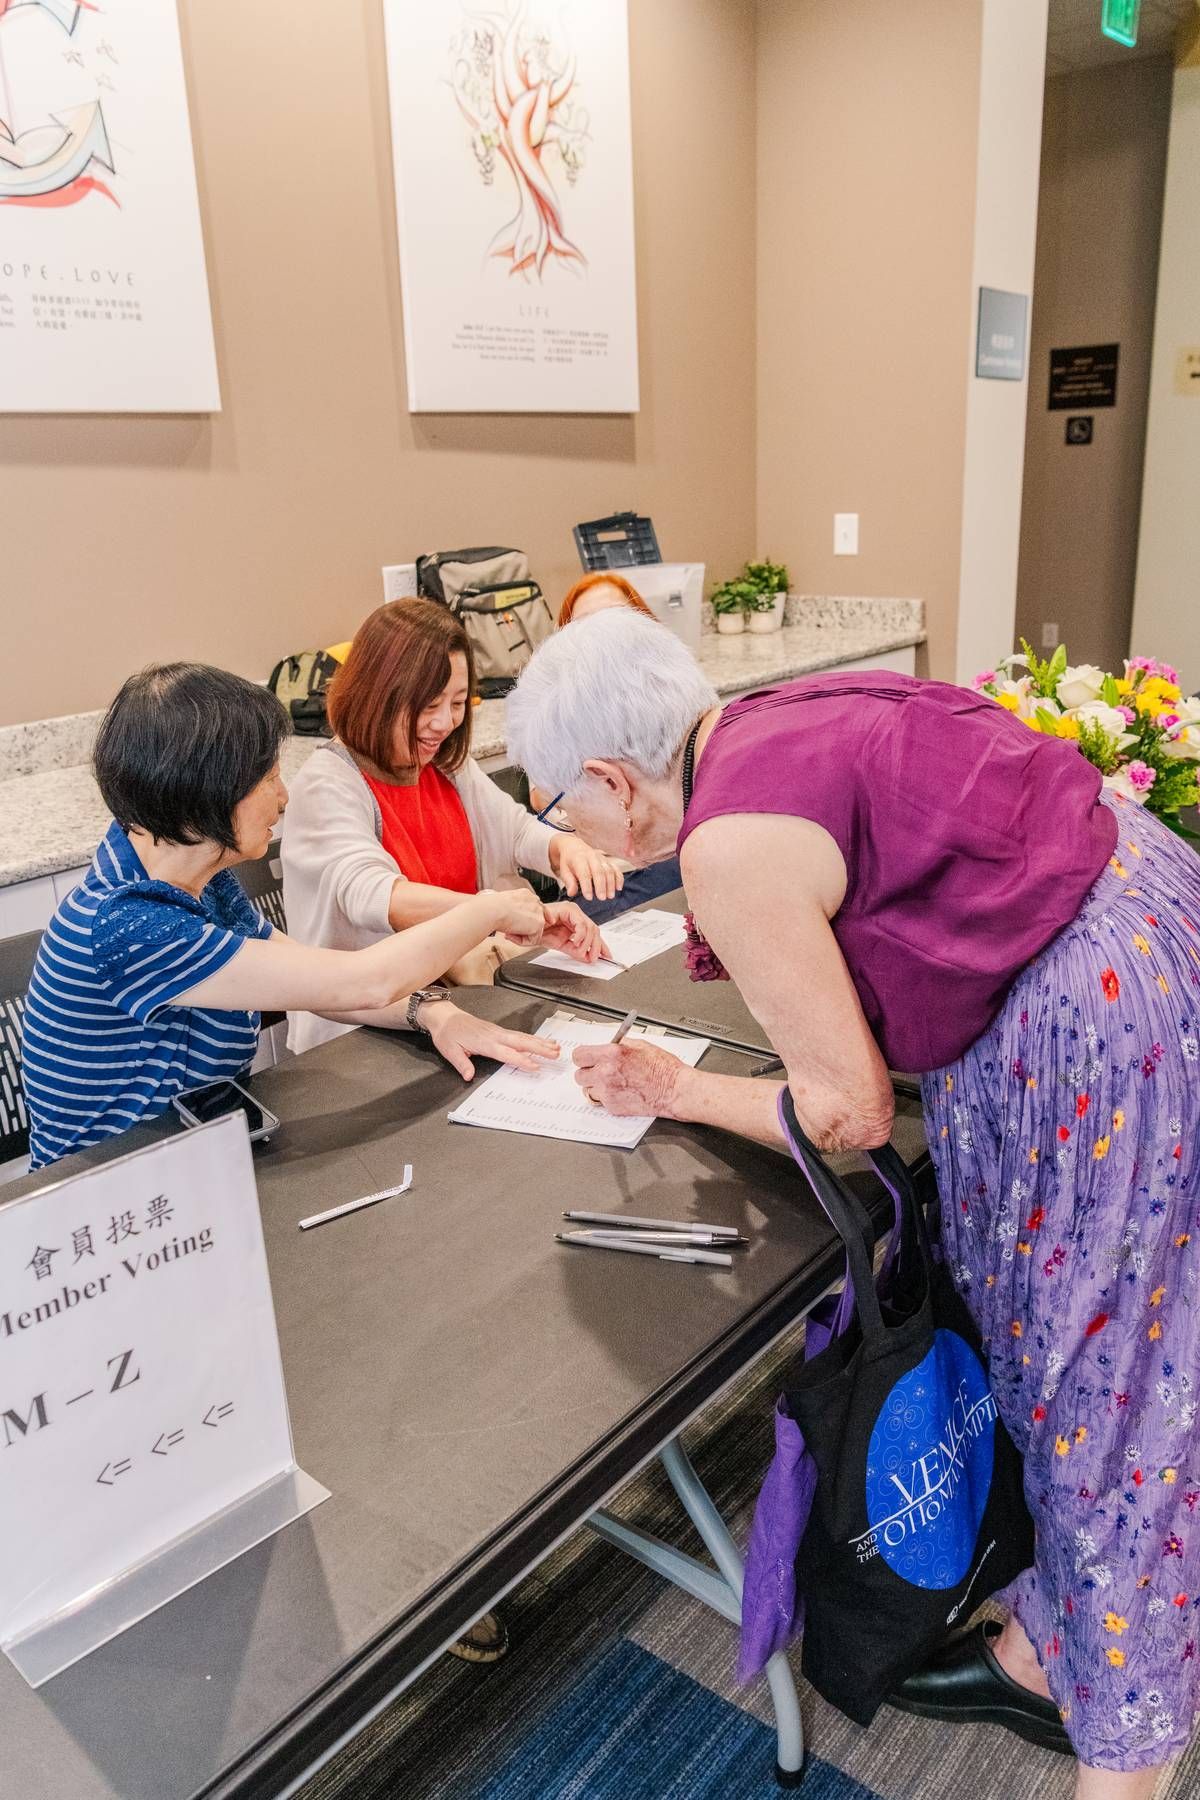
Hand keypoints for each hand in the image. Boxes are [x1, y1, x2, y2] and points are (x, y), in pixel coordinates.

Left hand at [424, 1002, 560, 1079]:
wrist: (444, 1017)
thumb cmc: (447, 1033)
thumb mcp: (450, 1050)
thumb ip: (461, 1063)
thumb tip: (469, 1076)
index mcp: (484, 1042)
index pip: (506, 1053)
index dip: (521, 1060)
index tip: (535, 1066)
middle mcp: (494, 1035)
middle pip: (521, 1042)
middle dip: (539, 1048)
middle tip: (556, 1054)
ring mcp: (498, 1031)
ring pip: (522, 1037)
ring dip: (539, 1042)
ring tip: (556, 1047)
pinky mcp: (498, 1031)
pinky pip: (518, 1035)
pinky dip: (531, 1039)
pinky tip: (540, 1042)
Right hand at [485, 886, 544, 944]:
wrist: (493, 910)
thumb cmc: (492, 907)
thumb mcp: (504, 905)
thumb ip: (514, 911)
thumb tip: (516, 920)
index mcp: (526, 895)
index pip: (532, 910)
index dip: (524, 921)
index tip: (514, 925)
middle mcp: (534, 901)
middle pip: (536, 921)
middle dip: (523, 929)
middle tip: (508, 931)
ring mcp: (538, 911)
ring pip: (534, 932)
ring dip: (520, 936)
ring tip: (507, 933)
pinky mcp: (539, 923)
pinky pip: (532, 940)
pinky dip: (521, 941)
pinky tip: (510, 935)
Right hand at [540, 901, 607, 963]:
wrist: (526, 926)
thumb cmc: (538, 932)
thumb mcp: (561, 945)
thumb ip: (575, 951)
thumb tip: (588, 958)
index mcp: (575, 922)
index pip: (593, 933)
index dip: (601, 946)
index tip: (606, 957)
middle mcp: (576, 915)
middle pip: (595, 930)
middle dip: (597, 946)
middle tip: (593, 958)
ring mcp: (573, 911)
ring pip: (591, 927)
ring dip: (587, 943)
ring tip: (580, 951)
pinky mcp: (568, 909)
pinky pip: (581, 924)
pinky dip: (581, 935)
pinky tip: (576, 942)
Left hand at [549, 835, 622, 901]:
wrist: (574, 847)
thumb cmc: (569, 862)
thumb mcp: (564, 870)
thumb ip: (569, 882)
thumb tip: (571, 893)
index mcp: (579, 858)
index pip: (584, 873)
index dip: (587, 886)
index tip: (589, 897)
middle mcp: (591, 857)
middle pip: (599, 871)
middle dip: (601, 885)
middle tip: (602, 898)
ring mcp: (601, 858)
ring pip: (609, 870)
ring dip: (611, 884)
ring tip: (610, 896)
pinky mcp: (608, 861)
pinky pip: (616, 869)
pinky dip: (619, 878)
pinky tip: (618, 888)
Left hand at [571, 1040, 687, 1117]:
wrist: (674, 1090)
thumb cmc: (663, 1068)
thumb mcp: (640, 1045)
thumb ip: (618, 1045)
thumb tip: (606, 1046)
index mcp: (611, 1054)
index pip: (579, 1055)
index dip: (583, 1057)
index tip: (587, 1059)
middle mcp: (606, 1073)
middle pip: (579, 1075)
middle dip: (588, 1073)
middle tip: (600, 1071)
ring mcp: (608, 1092)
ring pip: (588, 1089)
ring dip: (596, 1086)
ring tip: (613, 1083)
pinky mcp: (613, 1107)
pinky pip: (600, 1101)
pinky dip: (607, 1097)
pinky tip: (621, 1092)